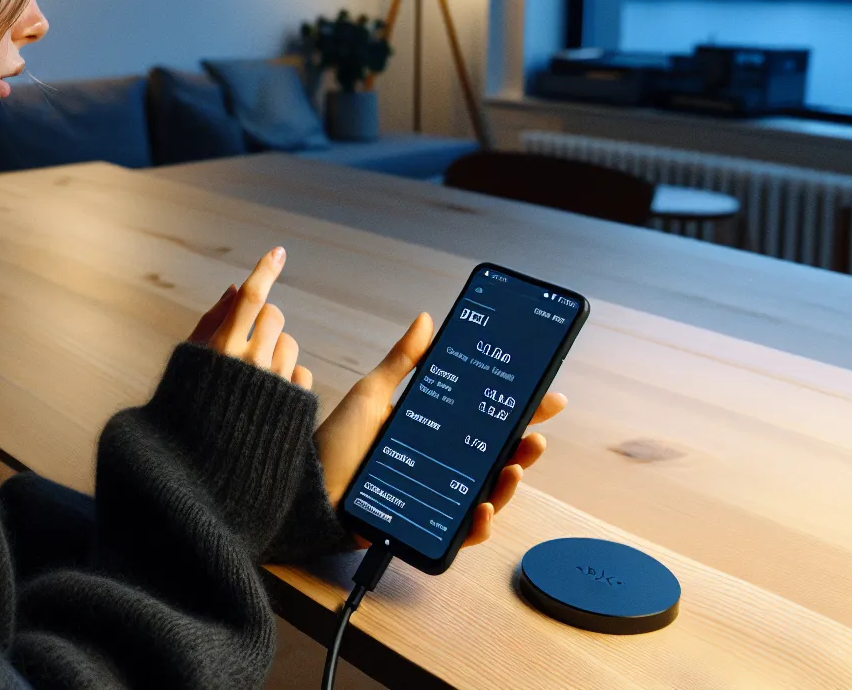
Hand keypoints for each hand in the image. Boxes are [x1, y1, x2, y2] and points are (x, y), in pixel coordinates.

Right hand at [187, 247, 312, 389]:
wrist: (210, 458)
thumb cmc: (195, 396)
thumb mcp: (191, 356)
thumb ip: (211, 320)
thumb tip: (234, 289)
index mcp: (223, 347)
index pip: (250, 297)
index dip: (265, 271)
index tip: (278, 253)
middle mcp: (252, 362)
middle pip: (274, 315)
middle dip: (263, 321)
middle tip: (249, 340)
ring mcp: (274, 381)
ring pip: (289, 342)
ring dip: (276, 349)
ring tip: (258, 372)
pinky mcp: (292, 400)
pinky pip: (302, 371)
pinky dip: (289, 376)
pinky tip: (271, 389)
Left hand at [314, 312, 566, 548]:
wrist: (304, 490)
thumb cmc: (334, 445)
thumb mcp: (372, 395)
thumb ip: (402, 361)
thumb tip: (427, 320)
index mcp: (432, 432)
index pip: (484, 420)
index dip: (518, 410)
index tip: (547, 396)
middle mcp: (439, 465)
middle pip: (495, 458)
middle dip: (523, 447)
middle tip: (536, 436)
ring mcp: (434, 497)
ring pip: (487, 494)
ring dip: (509, 483)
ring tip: (515, 467)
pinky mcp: (423, 526)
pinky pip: (461, 532)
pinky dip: (479, 524)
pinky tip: (483, 508)